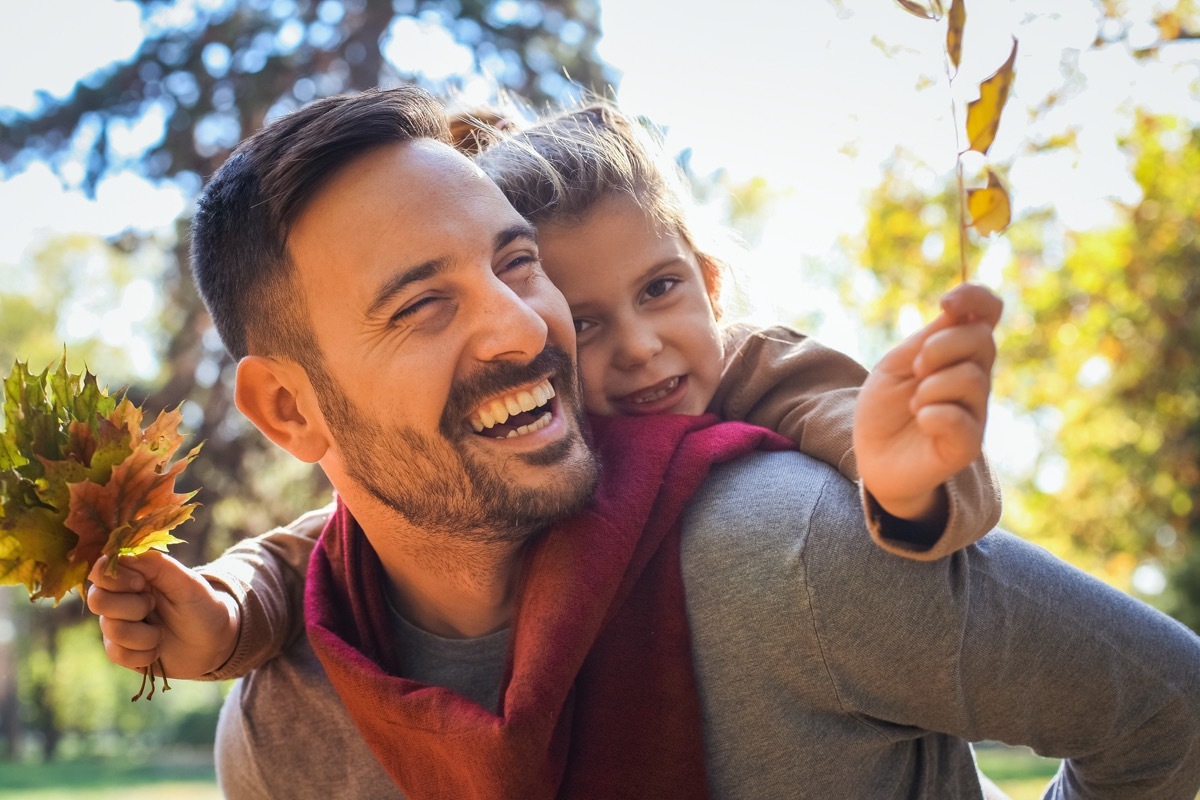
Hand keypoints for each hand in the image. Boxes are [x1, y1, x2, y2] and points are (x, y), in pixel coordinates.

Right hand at [86, 550, 239, 679]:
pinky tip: (157, 650)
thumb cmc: (202, 606)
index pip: (101, 571)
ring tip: (162, 632)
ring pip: (111, 630)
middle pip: (98, 600)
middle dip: (132, 608)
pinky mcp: (121, 651)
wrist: (214, 643)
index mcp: (135, 575)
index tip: (141, 584)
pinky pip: (116, 654)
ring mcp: (118, 625)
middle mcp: (121, 598)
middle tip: (154, 607)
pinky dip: (142, 654)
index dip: (116, 579)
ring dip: (145, 634)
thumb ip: (158, 566)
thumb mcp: (188, 582)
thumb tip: (123, 556)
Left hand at [854, 283, 1001, 525]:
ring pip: (971, 378)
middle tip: (916, 369)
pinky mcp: (968, 444)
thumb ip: (925, 341)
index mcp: (958, 351)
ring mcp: (975, 410)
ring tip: (913, 405)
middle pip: (980, 339)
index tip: (945, 303)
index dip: (975, 297)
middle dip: (940, 347)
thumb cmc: (885, 408)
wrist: (874, 457)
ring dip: (931, 387)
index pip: (987, 312)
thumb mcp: (896, 365)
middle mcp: (975, 376)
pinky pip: (961, 419)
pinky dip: (933, 415)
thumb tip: (957, 311)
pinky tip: (921, 422)